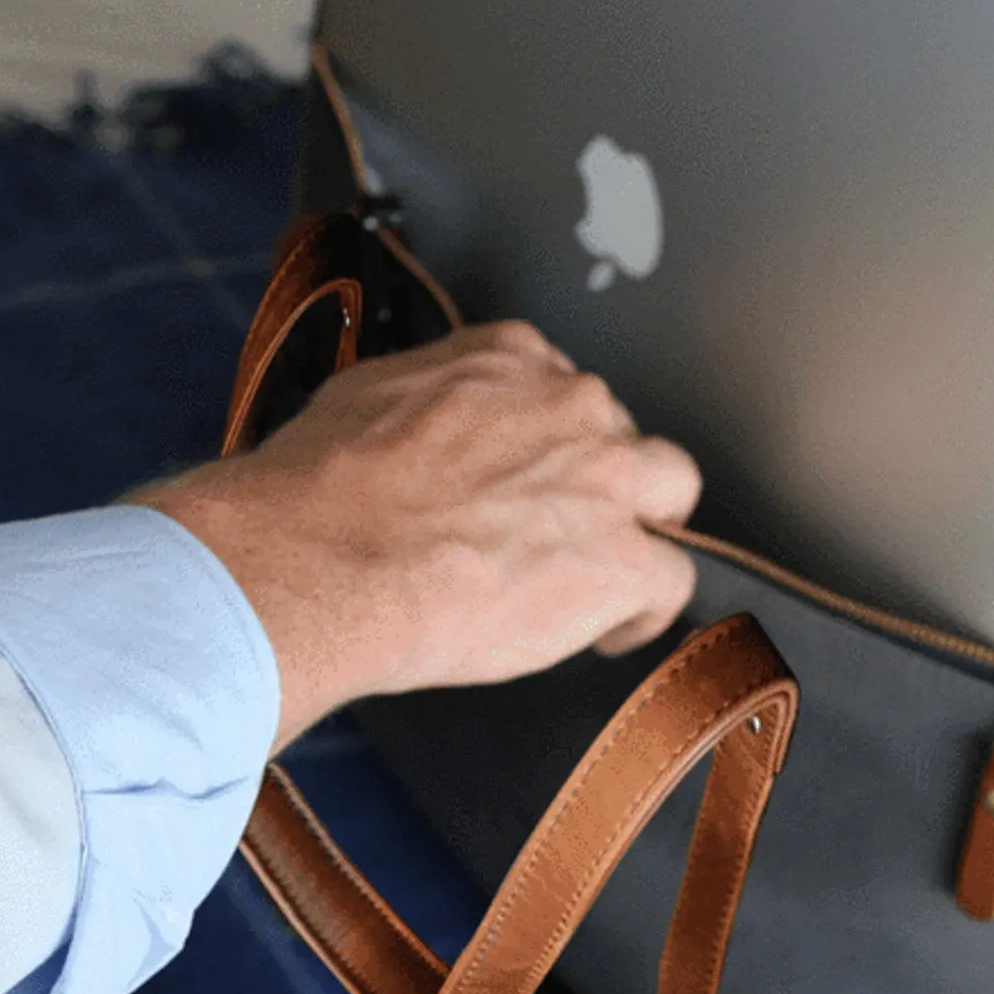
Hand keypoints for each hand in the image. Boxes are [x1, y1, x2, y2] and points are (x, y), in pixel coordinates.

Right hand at [135, 323, 701, 748]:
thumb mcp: (366, 400)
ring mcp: (607, 480)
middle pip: (623, 433)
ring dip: (644, 529)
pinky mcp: (621, 560)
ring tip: (603, 575)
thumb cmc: (321, 489)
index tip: (529, 475)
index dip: (550, 442)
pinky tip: (607, 634)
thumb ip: (422, 404)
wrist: (324, 558)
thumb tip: (409, 432)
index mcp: (511, 360)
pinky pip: (672, 583)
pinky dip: (644, 612)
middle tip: (564, 528)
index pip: (560, 388)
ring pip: (672, 489)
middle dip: (604, 478)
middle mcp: (572, 406)